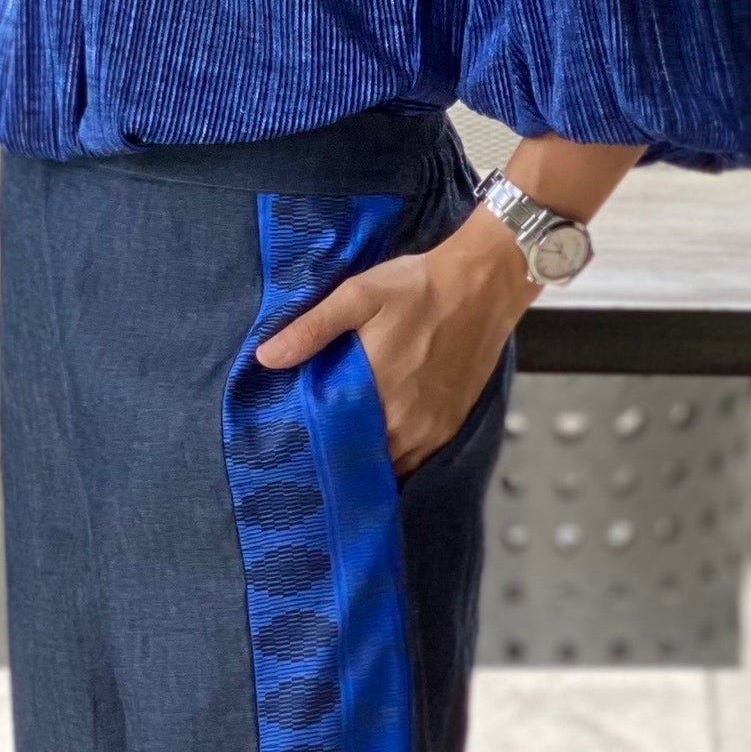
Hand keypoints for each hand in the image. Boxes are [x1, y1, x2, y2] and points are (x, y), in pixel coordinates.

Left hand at [255, 206, 533, 477]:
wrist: (484, 285)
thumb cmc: (420, 287)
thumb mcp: (359, 295)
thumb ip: (312, 329)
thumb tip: (266, 358)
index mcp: (376, 395)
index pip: (332, 444)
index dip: (310, 450)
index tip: (291, 447)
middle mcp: (405, 424)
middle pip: (359, 461)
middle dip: (336, 458)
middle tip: (310, 449)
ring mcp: (431, 431)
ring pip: (388, 466)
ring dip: (366, 461)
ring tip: (341, 448)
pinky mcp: (449, 428)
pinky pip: (414, 460)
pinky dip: (394, 458)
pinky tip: (378, 442)